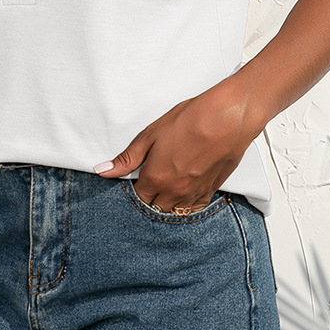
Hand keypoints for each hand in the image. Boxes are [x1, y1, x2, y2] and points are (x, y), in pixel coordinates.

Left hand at [93, 82, 254, 211]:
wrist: (227, 118)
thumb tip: (102, 171)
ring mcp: (193, 194)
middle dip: (150, 197)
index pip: (138, 197)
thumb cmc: (189, 121)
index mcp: (155, 178)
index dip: (136, 188)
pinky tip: (184, 191)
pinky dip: (186, 204)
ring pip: (174, 211)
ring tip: (168, 186)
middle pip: (154, 207)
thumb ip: (127, 158)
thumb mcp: (151, 135)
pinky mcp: (210, 191)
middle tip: (153, 180)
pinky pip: (193, 209)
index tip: (139, 178)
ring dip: (167, 203)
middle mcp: (173, 192)